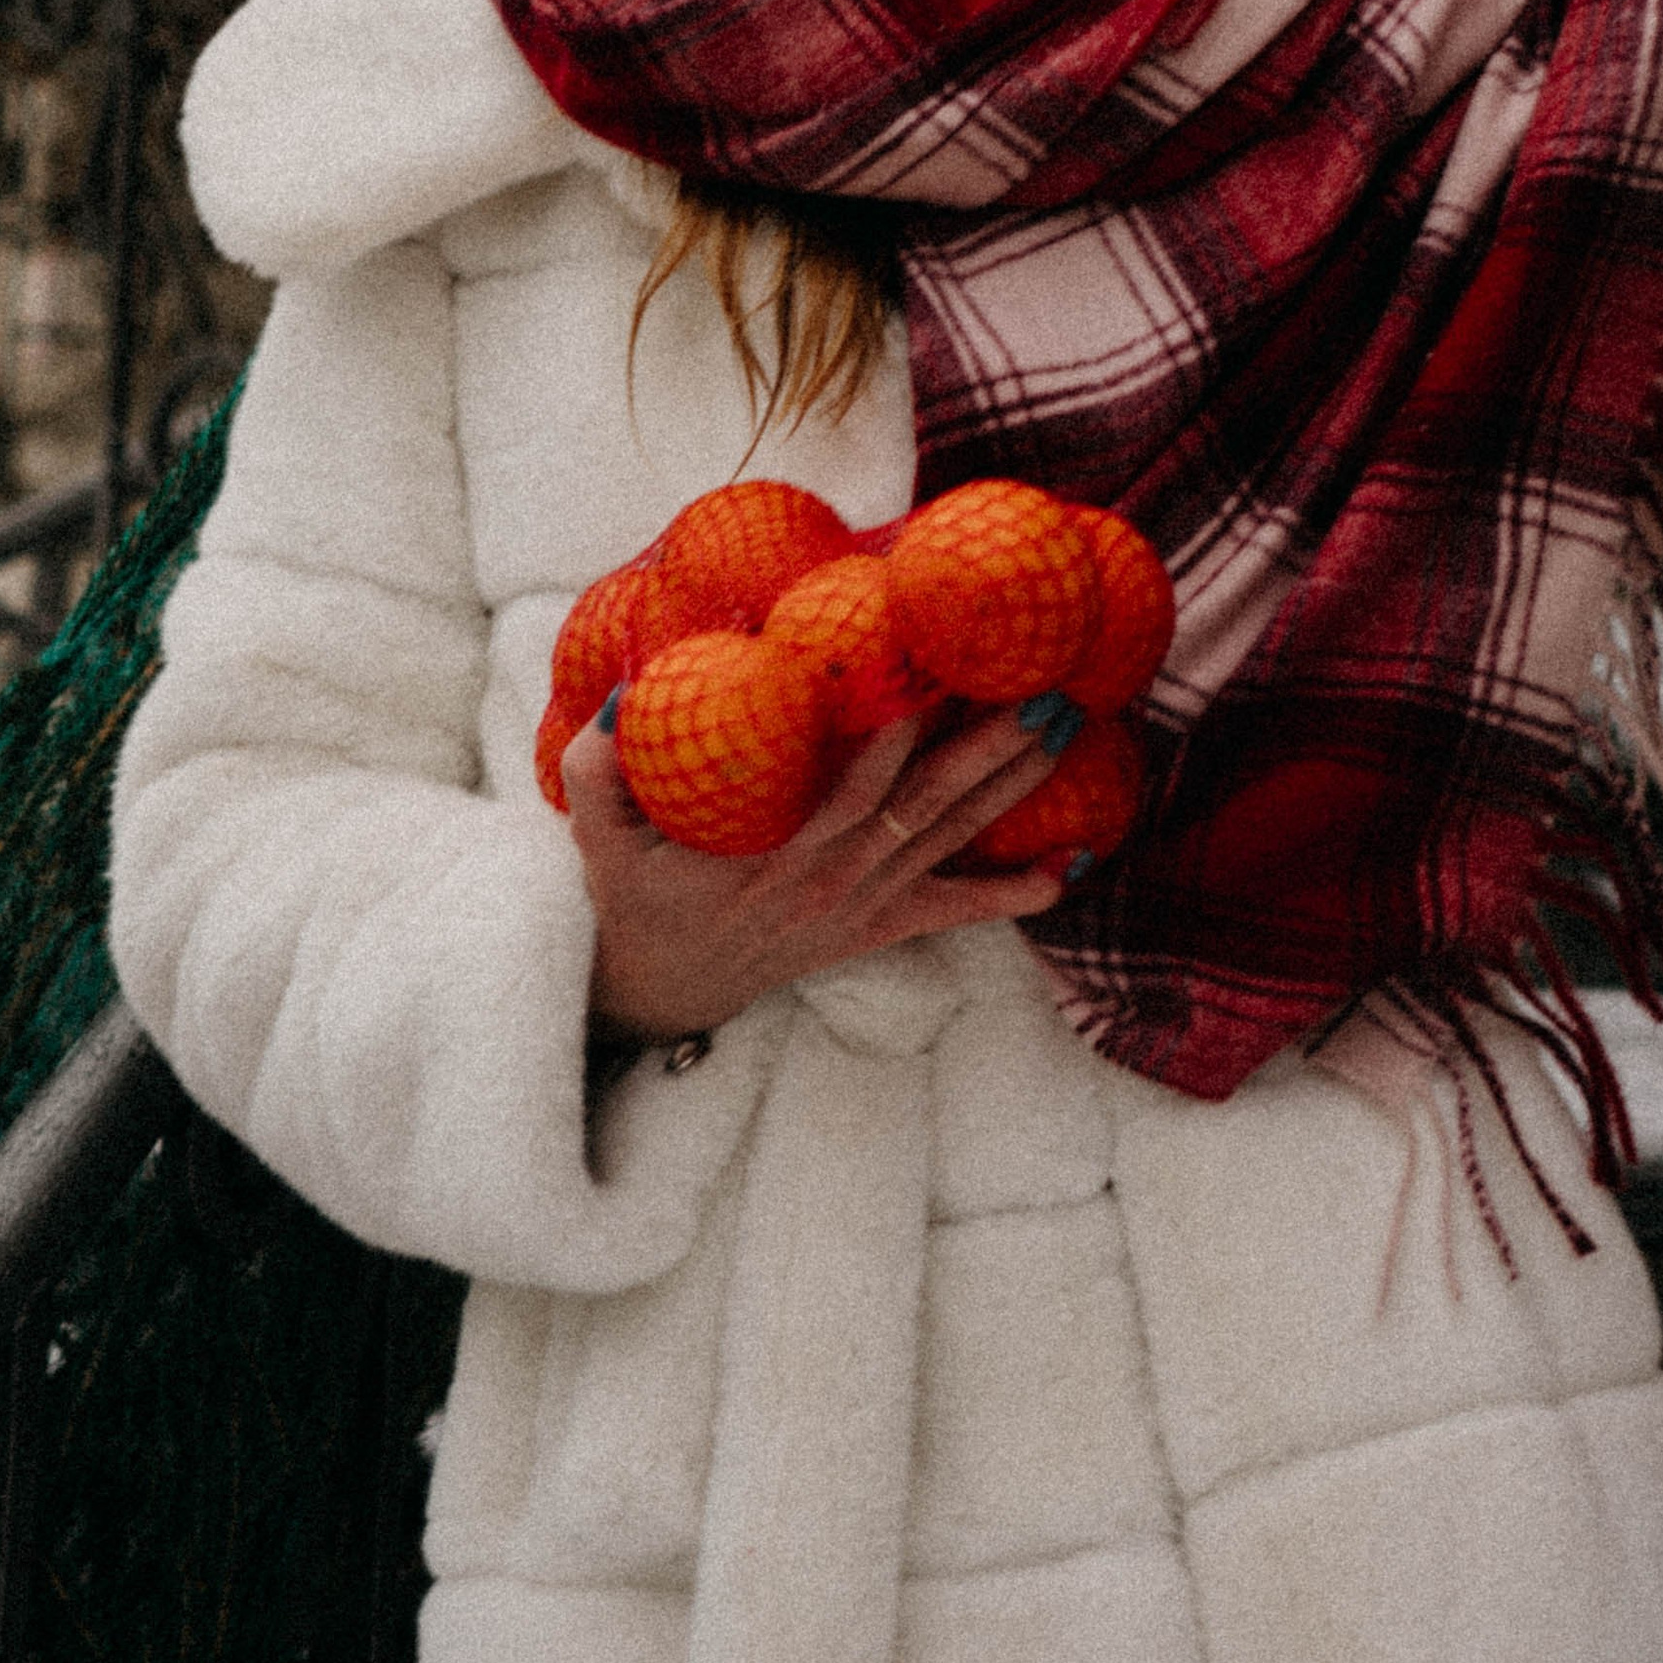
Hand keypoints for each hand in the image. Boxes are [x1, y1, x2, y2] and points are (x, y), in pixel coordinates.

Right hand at [562, 701, 1068, 1044]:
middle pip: (922, 808)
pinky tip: (1064, 873)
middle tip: (1041, 692)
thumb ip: (598, 770)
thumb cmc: (639, 893)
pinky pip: (951, 911)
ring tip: (1062, 730)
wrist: (666, 983)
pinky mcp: (877, 924)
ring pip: (947, 838)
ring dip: (1009, 787)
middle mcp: (832, 878)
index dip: (893, 740)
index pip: (847, 791)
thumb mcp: (599, 836)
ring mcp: (861, 904)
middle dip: (985, 748)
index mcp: (773, 852)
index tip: (933, 679)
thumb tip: (623, 699)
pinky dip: (1008, 897)